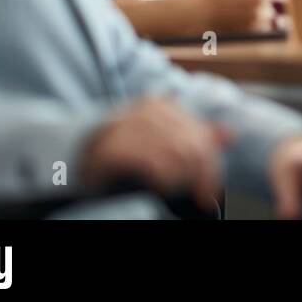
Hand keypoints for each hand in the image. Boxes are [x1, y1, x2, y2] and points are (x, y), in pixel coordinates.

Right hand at [81, 96, 230, 209]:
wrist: (72, 154)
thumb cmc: (119, 151)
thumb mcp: (159, 141)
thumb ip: (192, 136)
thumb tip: (229, 134)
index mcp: (162, 107)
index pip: (200, 135)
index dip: (211, 165)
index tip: (210, 191)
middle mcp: (148, 111)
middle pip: (193, 143)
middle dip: (201, 174)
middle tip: (200, 195)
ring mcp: (130, 125)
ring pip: (178, 152)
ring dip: (182, 178)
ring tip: (174, 188)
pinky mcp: (114, 146)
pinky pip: (153, 162)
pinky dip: (163, 178)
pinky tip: (161, 186)